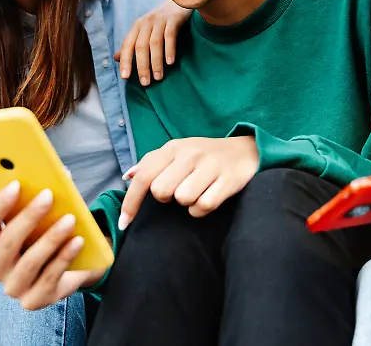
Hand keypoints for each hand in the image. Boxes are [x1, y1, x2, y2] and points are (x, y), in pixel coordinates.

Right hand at [0, 182, 107, 310]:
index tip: (16, 184)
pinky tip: (77, 240)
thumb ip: (27, 196)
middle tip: (48, 195)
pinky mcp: (35, 300)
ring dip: (50, 238)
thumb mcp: (34, 218)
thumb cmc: (44, 237)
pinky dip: (64, 257)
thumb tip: (27, 168)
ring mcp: (14, 287)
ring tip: (69, 219)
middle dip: (28, 217)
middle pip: (7, 242)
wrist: (67, 270)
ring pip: (29, 262)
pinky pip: (50, 277)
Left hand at [115, 1, 191, 85]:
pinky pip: (170, 35)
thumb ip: (131, 44)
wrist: (178, 2)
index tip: (125, 77)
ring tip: (158, 77)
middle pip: (141, 46)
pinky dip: (169, 49)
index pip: (128, 45)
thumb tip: (116, 58)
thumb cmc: (159, 21)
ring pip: (155, 43)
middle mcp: (146, 22)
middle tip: (145, 82)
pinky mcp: (173, 19)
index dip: (126, 61)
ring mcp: (160, 20)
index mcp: (137, 26)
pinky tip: (170, 62)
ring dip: (156, 62)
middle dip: (142, 66)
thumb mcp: (143, 31)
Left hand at [119, 136, 259, 227]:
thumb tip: (128, 176)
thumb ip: (152, 163)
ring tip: (196, 191)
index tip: (123, 223)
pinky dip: (201, 209)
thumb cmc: (205, 156)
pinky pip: (203, 206)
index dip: (130, 202)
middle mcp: (190, 154)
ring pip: (183, 199)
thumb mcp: (178, 152)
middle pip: (161, 191)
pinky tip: (208, 198)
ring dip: (187, 202)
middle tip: (179, 190)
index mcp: (173, 147)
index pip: (144, 177)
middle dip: (167, 197)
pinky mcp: (228, 180)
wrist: (246, 150)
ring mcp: (210, 166)